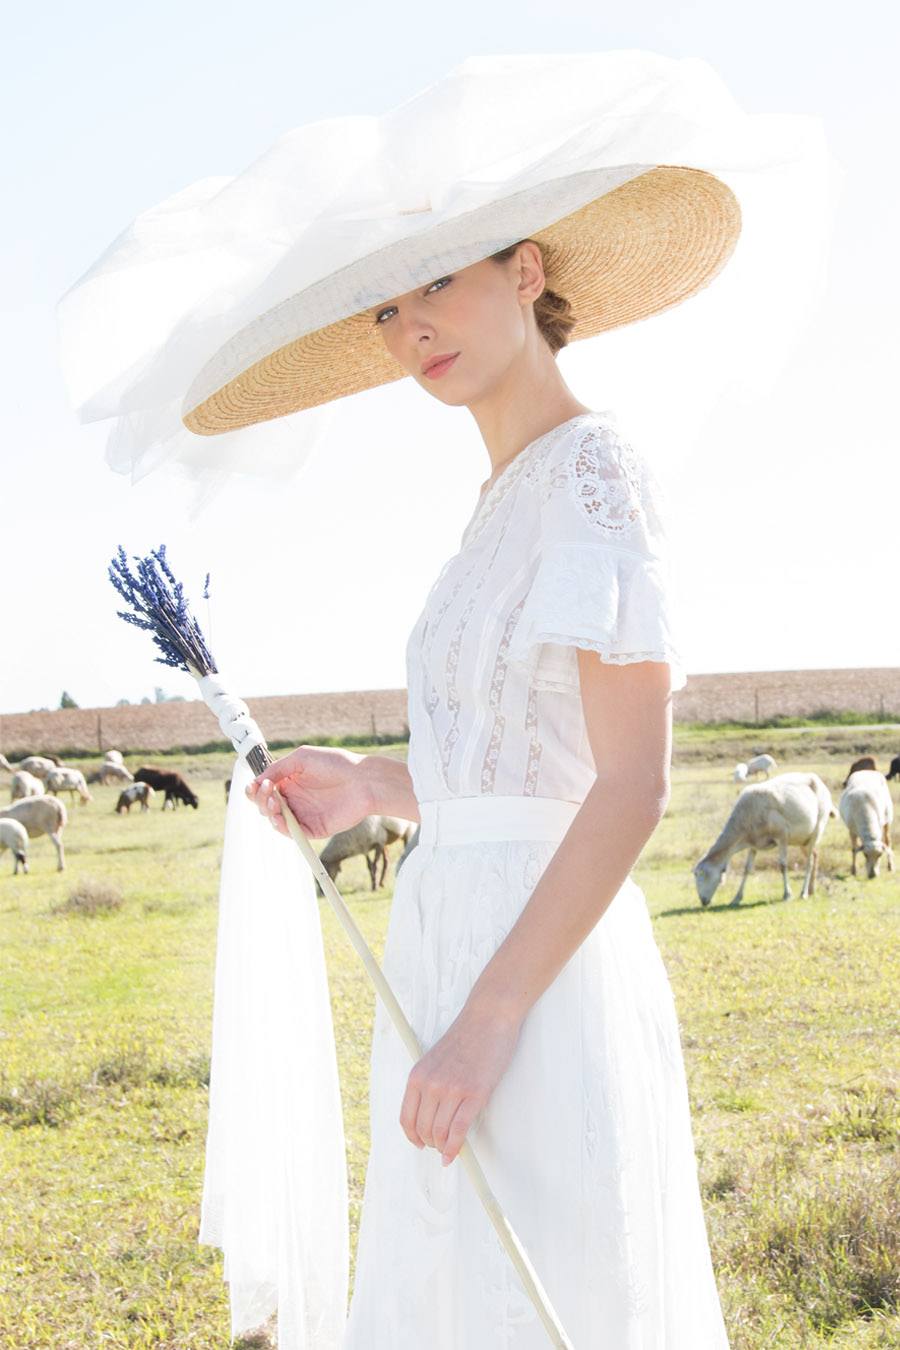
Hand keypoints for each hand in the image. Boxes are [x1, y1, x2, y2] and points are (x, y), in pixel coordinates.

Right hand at [245, 744, 371, 838]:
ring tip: (275, 801)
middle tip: (267, 790)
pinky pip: (292, 833)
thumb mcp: (302, 758)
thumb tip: (256, 780)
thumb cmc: (336, 764)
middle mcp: (294, 799)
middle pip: (266, 806)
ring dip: (268, 812)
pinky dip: (281, 827)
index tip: (254, 786)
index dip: (255, 789)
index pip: (265, 790)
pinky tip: (279, 817)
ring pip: (275, 820)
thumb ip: (278, 769)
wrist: (363, 780)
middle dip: (260, 799)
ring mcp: (303, 814)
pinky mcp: (313, 828)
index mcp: (290, 782)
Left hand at [399, 1002, 523, 1165]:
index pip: (406, 1117)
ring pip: (439, 1133)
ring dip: (442, 1147)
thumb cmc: (466, 1037)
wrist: (488, 1018)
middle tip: (439, 1146)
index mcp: (418, 1075)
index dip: (412, 1136)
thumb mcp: (435, 1059)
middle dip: (430, 1144)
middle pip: (423, 1129)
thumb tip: (430, 1114)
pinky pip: (459, 1131)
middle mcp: (431, 1083)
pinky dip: (455, 1148)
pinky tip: (454, 1155)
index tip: (419, 1143)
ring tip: (448, 1149)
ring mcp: (452, 1089)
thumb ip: (429, 1083)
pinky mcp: (474, 1094)